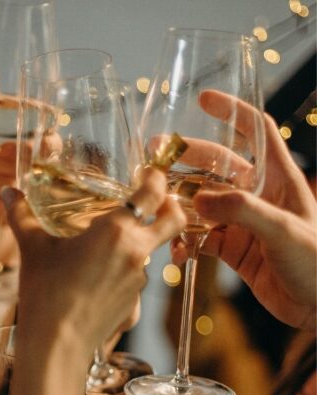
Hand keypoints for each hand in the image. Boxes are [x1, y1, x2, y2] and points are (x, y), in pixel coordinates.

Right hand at [7, 167, 185, 346]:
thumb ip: (21, 214)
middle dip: (169, 206)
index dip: (155, 178)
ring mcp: (140, 281)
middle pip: (173, 221)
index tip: (149, 171)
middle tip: (154, 200)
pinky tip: (95, 280)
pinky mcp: (135, 304)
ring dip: (136, 244)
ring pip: (151, 251)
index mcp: (117, 230)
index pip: (153, 192)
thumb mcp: (32, 247)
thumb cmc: (45, 292)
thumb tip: (7, 191)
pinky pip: (135, 280)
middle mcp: (137, 252)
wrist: (56, 344)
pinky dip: (122, 274)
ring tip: (104, 248)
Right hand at [172, 91, 316, 330]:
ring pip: (202, 202)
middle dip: (185, 159)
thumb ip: (242, 212)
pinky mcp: (233, 248)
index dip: (233, 112)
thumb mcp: (284, 232)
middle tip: (153, 158)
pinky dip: (183, 241)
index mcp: (279, 180)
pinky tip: (175, 250)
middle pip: (217, 164)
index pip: (257, 131)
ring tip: (156, 206)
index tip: (204, 100)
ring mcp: (243, 222)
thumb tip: (199, 200)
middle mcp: (259, 196)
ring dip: (178, 203)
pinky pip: (199, 237)